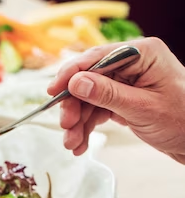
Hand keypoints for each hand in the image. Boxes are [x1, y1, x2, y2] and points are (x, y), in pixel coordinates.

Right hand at [47, 37, 184, 163]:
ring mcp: (126, 82)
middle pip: (88, 79)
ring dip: (78, 122)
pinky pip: (96, 109)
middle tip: (66, 126)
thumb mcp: (144, 108)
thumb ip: (108, 94)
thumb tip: (75, 82)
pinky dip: (86, 127)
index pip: (97, 58)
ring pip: (88, 98)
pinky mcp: (122, 98)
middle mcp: (132, 64)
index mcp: (142, 54)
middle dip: (74, 106)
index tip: (53, 91)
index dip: (71, 74)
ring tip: (73, 144)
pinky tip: (80, 143)